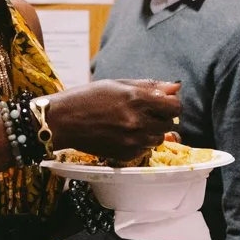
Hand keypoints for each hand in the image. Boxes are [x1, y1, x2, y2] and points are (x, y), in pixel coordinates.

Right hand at [44, 80, 182, 162]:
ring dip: (151, 131)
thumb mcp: (118, 84)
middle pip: (169, 123)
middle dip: (161, 117)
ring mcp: (132, 140)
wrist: (64, 121)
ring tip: (131, 123)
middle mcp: (138, 121)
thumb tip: (176, 87)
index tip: (161, 103)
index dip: (170, 104)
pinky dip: (139, 142)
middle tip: (144, 112)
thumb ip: (149, 86)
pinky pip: (145, 149)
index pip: (175, 106)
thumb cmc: (87, 98)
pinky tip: (122, 133)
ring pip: (158, 138)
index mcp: (137, 99)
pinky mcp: (126, 155)